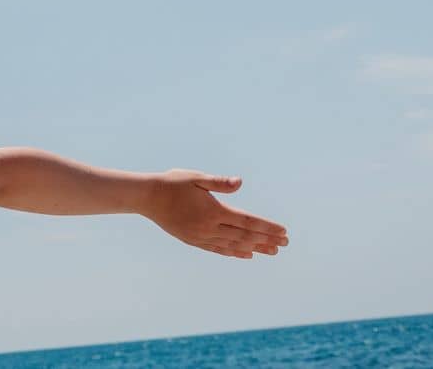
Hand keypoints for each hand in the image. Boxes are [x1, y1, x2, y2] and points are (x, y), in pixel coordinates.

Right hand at [142, 170, 287, 258]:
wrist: (147, 197)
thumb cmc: (172, 183)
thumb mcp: (196, 177)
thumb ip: (219, 182)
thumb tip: (240, 182)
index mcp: (213, 210)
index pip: (247, 221)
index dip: (267, 227)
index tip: (283, 231)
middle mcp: (209, 227)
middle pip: (244, 236)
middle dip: (266, 239)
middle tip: (285, 243)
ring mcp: (201, 236)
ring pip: (234, 245)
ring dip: (255, 248)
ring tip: (272, 251)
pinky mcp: (194, 240)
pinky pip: (219, 249)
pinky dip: (235, 252)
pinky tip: (246, 254)